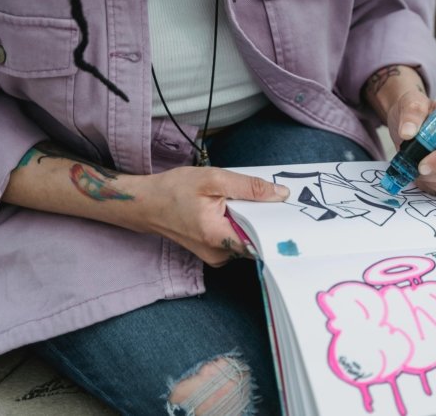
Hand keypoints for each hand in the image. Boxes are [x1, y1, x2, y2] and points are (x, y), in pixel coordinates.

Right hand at [141, 166, 288, 266]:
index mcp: (218, 238)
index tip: (289, 213)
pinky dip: (240, 224)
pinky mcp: (213, 252)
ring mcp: (216, 256)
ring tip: (249, 201)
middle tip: (273, 199)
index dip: (276, 226)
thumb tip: (280, 194)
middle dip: (265, 220)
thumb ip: (249, 187)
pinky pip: (236, 239)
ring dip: (251, 221)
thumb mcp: (213, 179)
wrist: (145, 204)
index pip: (261, 241)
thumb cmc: (173, 190)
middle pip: (256, 240)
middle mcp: (219, 255)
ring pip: (247, 240)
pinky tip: (236, 209)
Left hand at [386, 90, 435, 195]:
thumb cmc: (415, 114)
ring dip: (430, 180)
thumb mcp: (411, 104)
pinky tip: (423, 176)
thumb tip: (408, 133)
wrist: (411, 125)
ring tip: (416, 168)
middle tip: (413, 166)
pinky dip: (433, 186)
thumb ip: (411, 114)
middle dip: (431, 172)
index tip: (421, 165)